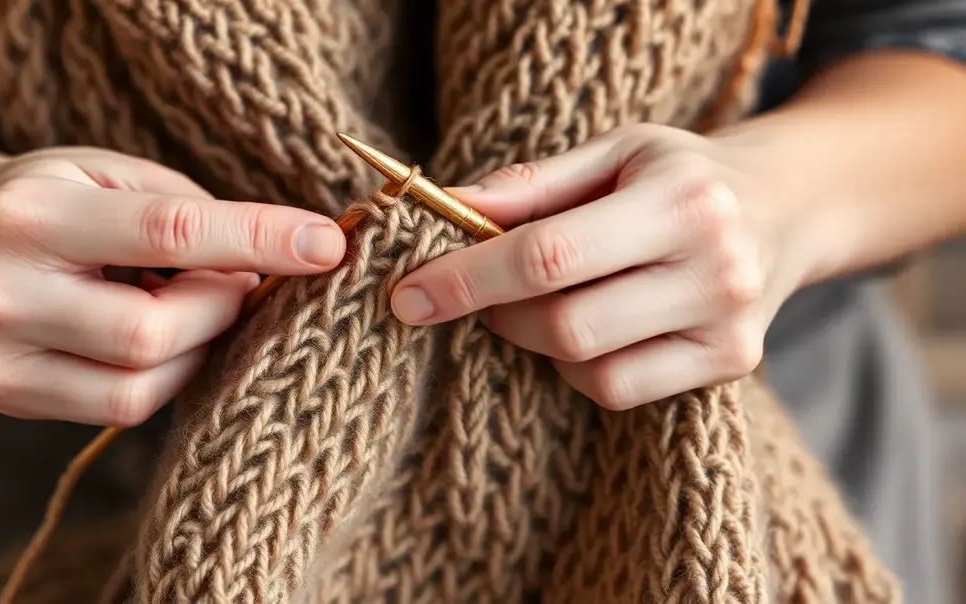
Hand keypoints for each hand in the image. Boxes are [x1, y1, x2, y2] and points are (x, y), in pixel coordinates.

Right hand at [0, 147, 344, 424]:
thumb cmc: (55, 199)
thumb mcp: (116, 175)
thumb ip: (194, 215)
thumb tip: (294, 255)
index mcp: (31, 215)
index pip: (169, 233)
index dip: (259, 240)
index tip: (327, 244)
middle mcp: (2, 293)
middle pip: (157, 331)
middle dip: (222, 307)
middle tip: (236, 279)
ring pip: (146, 384)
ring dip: (199, 345)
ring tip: (191, 302)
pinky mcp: (8, 396)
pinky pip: (125, 406)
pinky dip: (169, 372)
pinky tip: (163, 334)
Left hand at [390, 124, 813, 409]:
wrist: (787, 206)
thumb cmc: (682, 174)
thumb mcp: (616, 151)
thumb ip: (533, 184)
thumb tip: (446, 207)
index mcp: (681, 200)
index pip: (550, 254)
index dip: (468, 278)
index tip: (408, 296)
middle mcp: (716, 269)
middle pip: (566, 325)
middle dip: (499, 314)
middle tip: (483, 291)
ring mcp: (730, 328)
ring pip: (589, 369)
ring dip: (539, 341)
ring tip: (546, 301)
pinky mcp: (731, 366)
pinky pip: (619, 389)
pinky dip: (580, 365)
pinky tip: (590, 327)